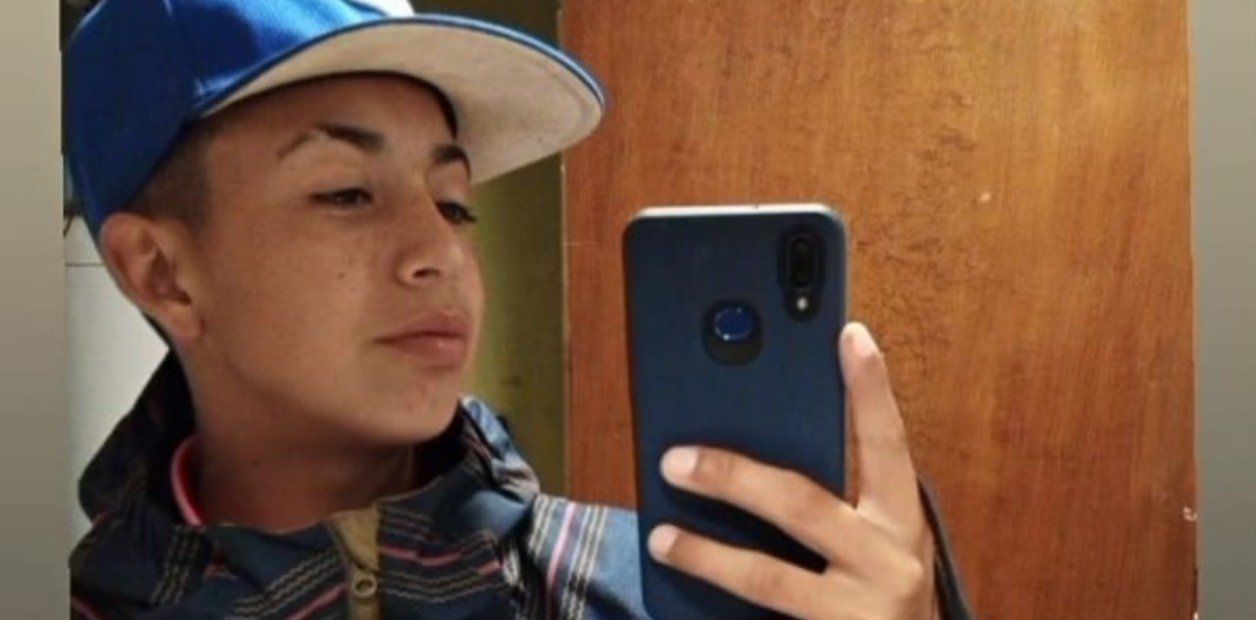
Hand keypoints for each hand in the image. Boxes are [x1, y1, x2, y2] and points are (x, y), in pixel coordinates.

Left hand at [647, 322, 938, 619]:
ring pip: (770, 577)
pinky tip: (680, 592)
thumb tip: (756, 445)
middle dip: (732, 477)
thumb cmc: (879, 597)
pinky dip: (716, 604)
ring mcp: (862, 611)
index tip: (849, 335)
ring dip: (707, 555)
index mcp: (902, 521)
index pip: (887, 443)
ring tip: (663, 537)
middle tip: (674, 460)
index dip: (870, 390)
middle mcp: (890, 562)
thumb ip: (837, 498)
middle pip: (803, 505)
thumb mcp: (876, 543)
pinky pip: (761, 619)